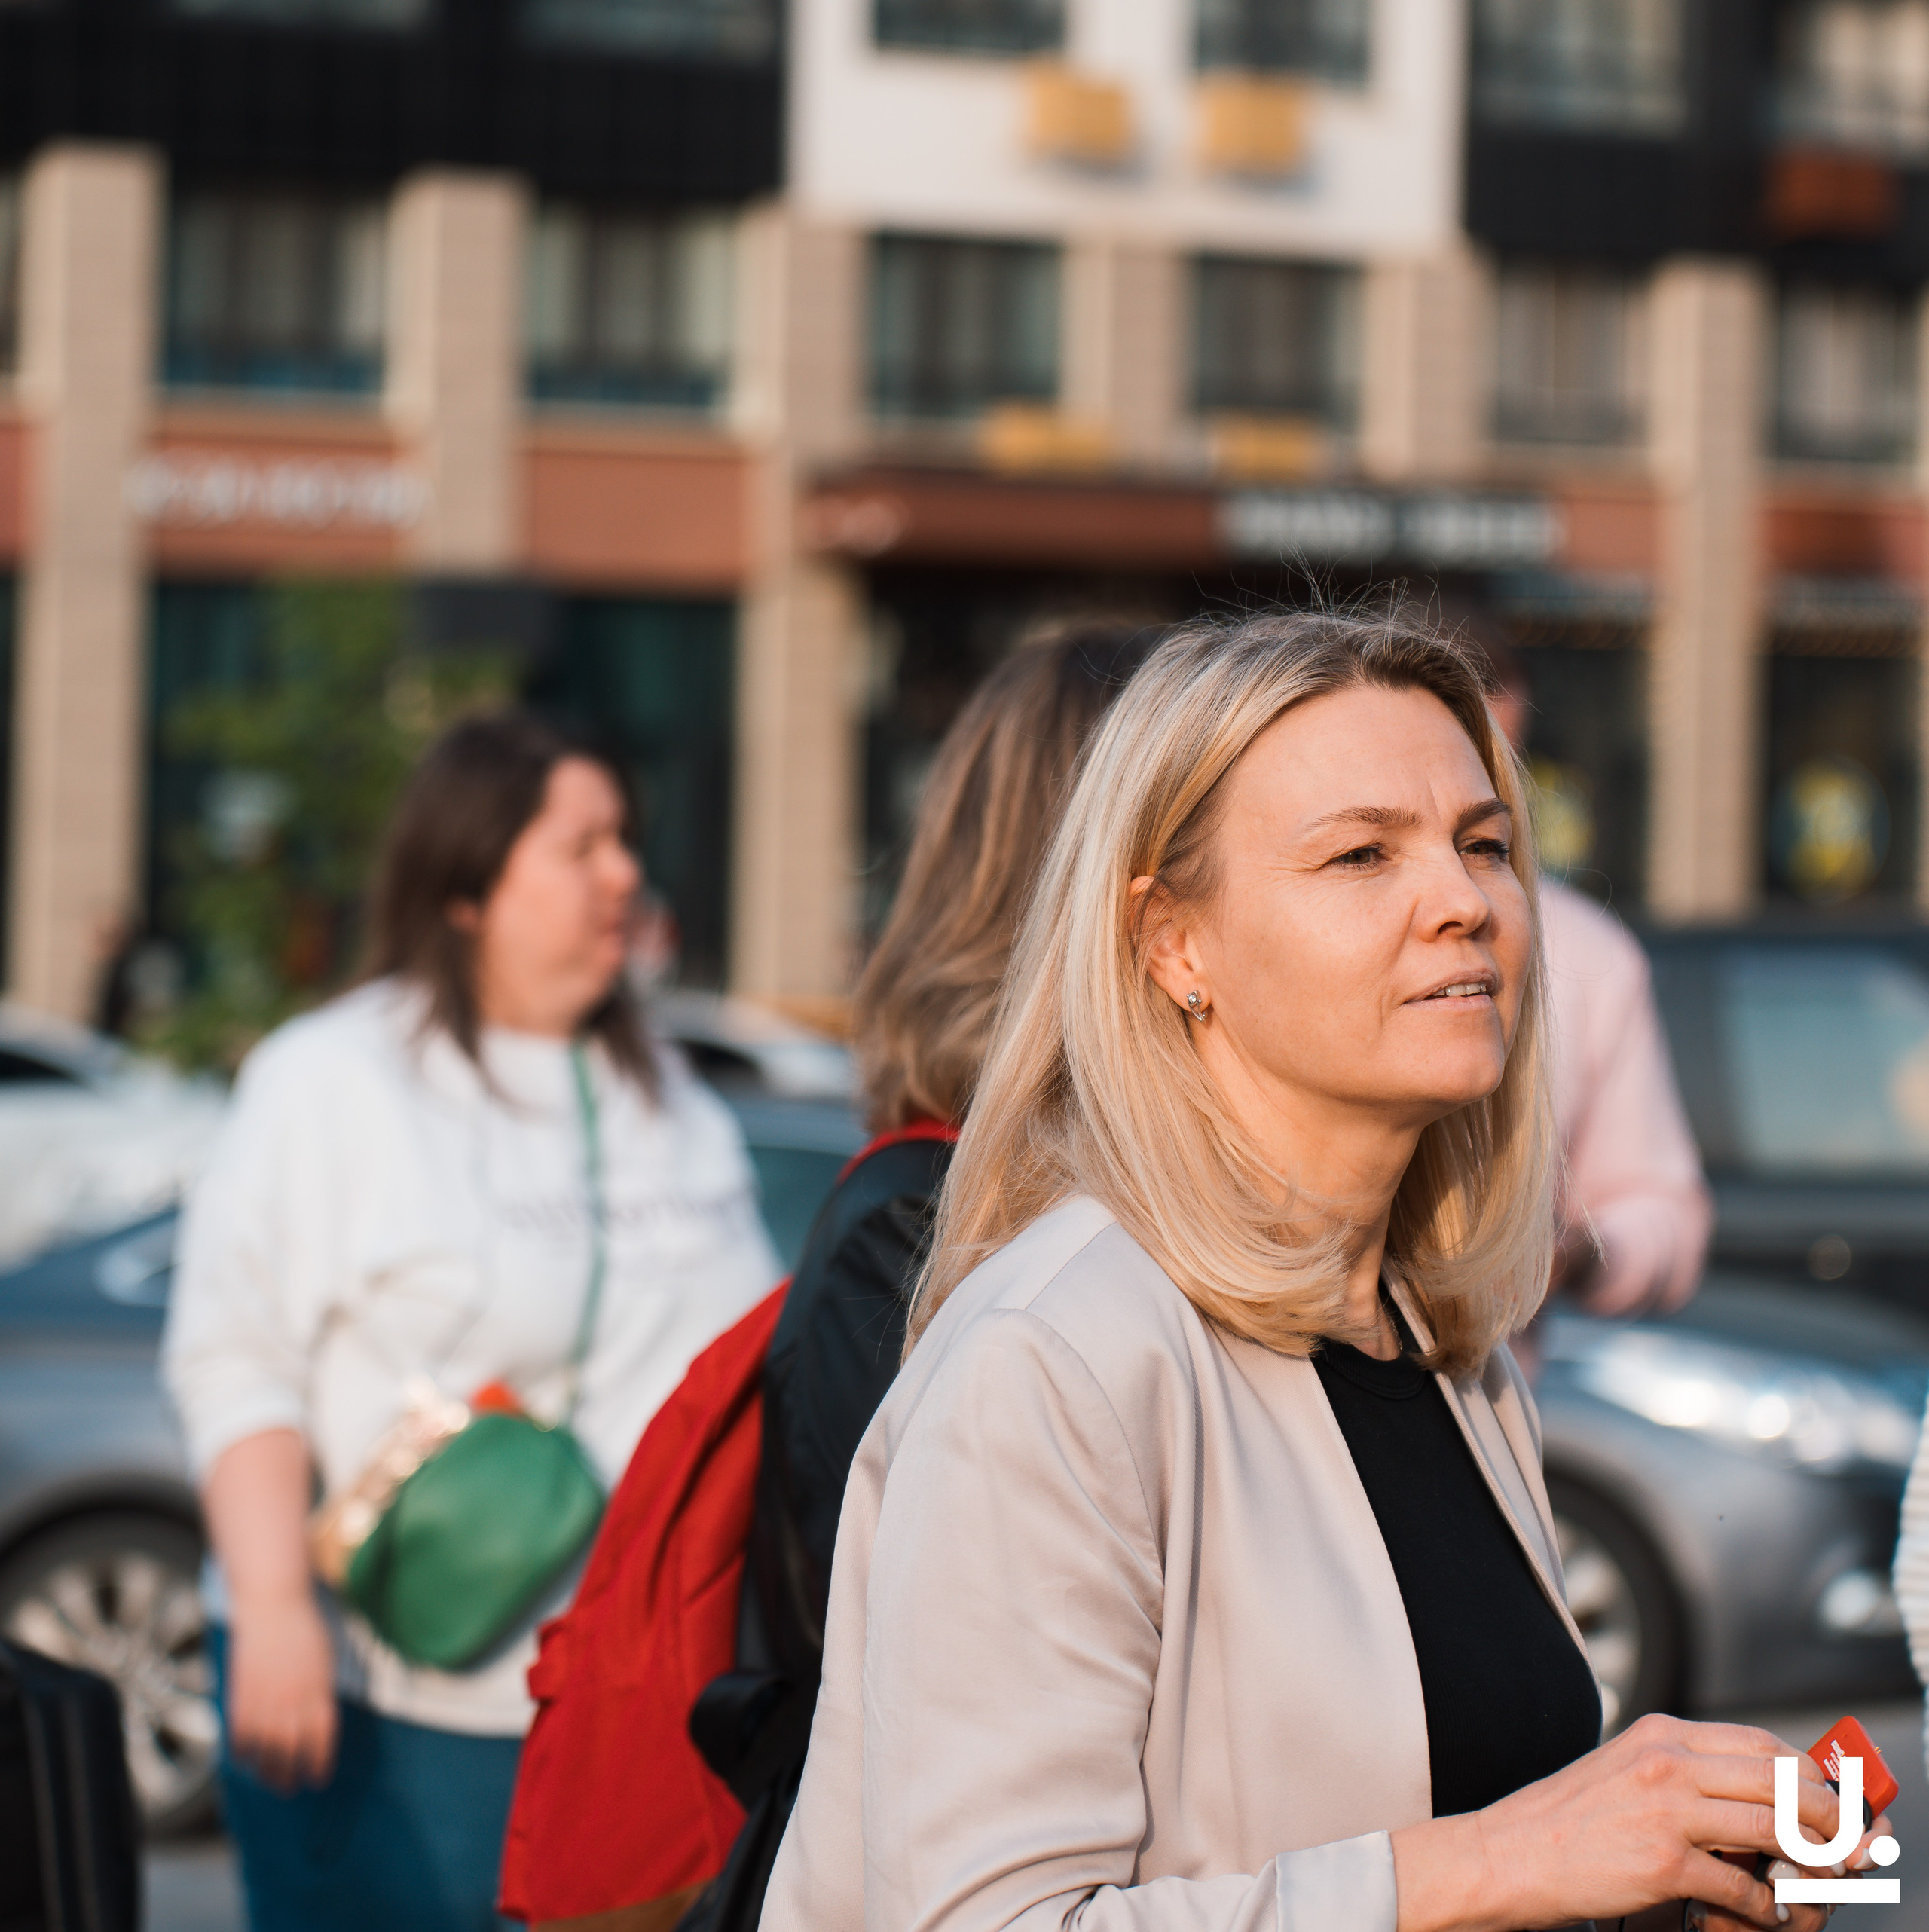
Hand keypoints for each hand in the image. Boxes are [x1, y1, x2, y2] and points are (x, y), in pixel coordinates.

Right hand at [226, 1589, 337, 1791]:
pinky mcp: (240, 1695)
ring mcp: (264, 1700)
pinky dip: (242, 1751)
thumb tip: (316, 1724)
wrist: (273, 1606)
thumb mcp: (324, 1662)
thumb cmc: (304, 1628)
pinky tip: (246, 1758)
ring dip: (266, 1770)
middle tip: (291, 1787)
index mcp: (319, 1692)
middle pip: (291, 1751)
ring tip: (269, 1780)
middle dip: (291, 1774)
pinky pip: (239, 1735)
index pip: (321, 1739)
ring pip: (263, 1749)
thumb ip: (320, 1694)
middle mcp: (291, 1701)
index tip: (318, 1777)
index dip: (319, 1762)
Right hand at [1393, 1715, 1857, 1931]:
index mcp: (1661, 1734)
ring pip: (1776, 1828)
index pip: (1762, 1743)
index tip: (1833, 1803)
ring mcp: (1666, 1811)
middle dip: (1828, 1816)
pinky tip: (1764, 1913)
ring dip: (1811, 1865)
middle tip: (1846, 1847)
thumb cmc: (1566, 1820)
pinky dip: (1768, 1907)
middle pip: (1781, 1778)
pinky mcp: (1663, 1862)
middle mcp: (1667, 1762)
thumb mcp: (1627, 1772)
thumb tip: (1753, 1799)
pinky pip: (1745, 1886)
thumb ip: (1685, 1776)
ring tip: (1816, 1885)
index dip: (1810, 1774)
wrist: (1508, 1854)